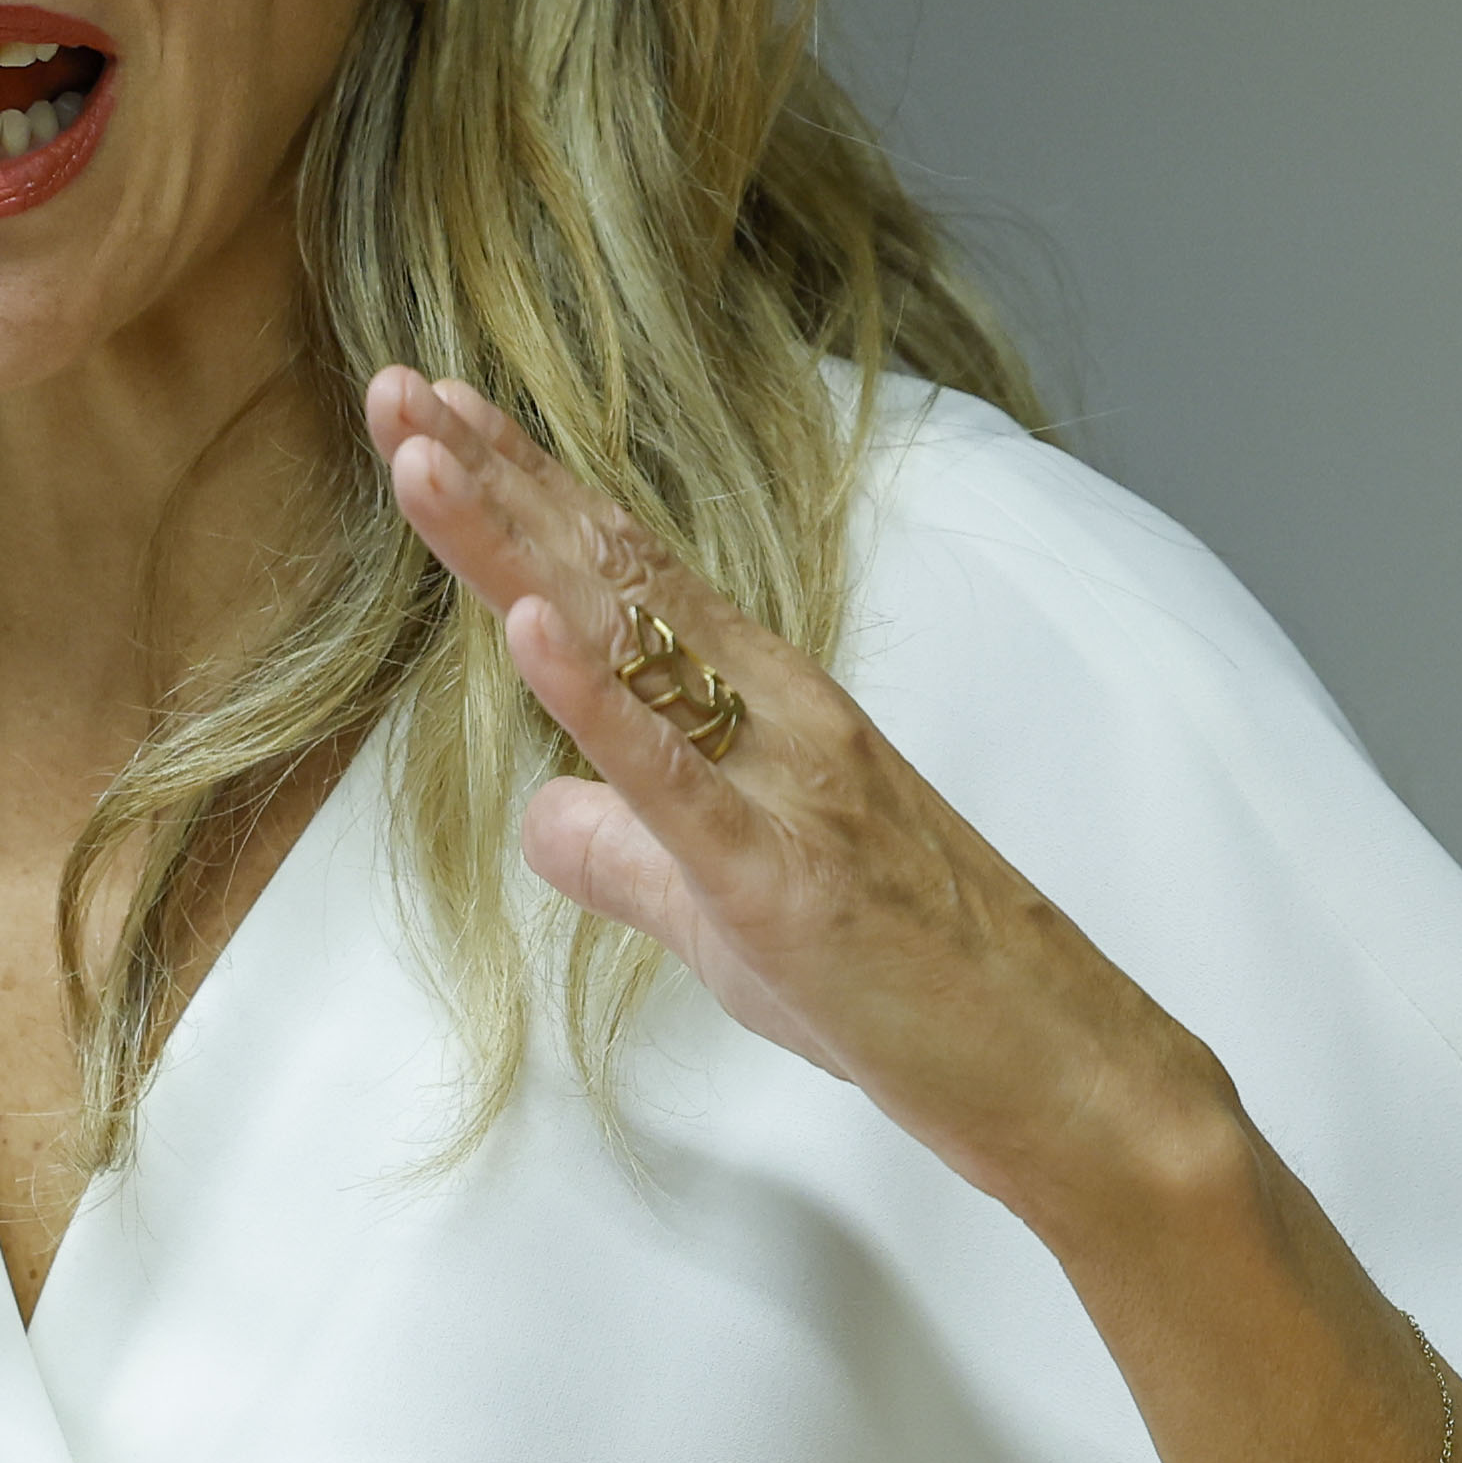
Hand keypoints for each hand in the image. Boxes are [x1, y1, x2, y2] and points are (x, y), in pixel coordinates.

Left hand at [366, 373, 1228, 1234]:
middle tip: (396, 388)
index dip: (522, 492)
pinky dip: (595, 696)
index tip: (432, 414)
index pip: (621, 577)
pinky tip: (526, 623)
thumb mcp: (722, 922)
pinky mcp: (781, 876)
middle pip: (610, 572)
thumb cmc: (906, 991)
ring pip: (630, 639)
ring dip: (517, 542)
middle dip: (495, 479)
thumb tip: (538, 813)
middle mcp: (773, 715)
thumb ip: (625, 857)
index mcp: (761, 712)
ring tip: (424, 453)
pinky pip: (675, 773)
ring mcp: (781, 785)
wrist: (1065, 1074)